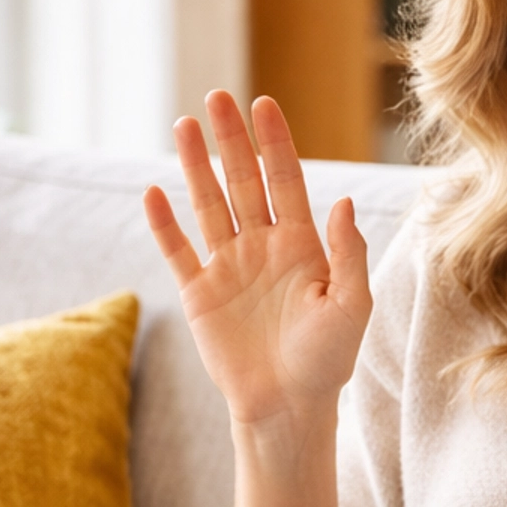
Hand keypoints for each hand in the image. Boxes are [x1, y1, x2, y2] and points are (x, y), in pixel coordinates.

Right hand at [143, 93, 371, 433]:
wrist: (288, 407)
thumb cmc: (327, 361)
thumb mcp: (351, 306)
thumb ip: (347, 254)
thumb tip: (341, 202)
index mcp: (301, 245)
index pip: (285, 180)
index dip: (275, 142)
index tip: (263, 104)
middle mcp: (262, 247)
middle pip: (242, 181)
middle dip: (231, 140)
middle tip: (217, 98)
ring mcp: (228, 267)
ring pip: (208, 204)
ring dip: (194, 166)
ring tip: (183, 125)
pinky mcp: (199, 294)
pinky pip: (178, 252)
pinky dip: (165, 224)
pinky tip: (154, 192)